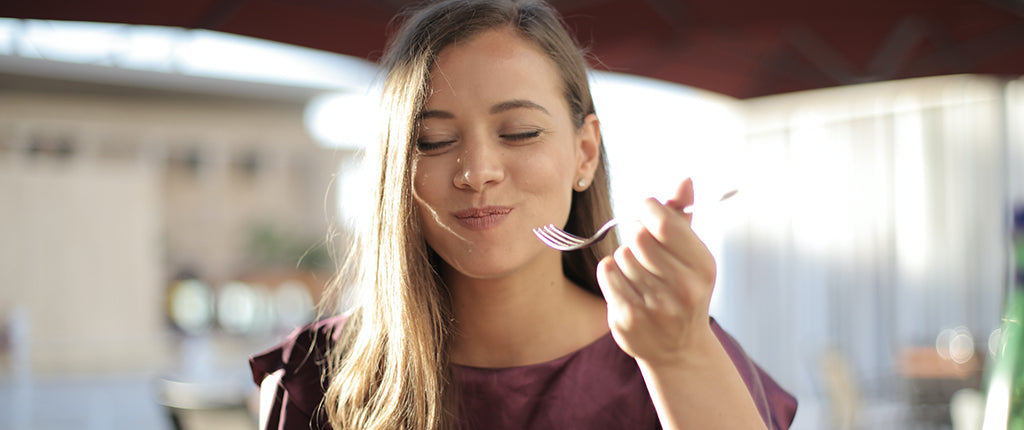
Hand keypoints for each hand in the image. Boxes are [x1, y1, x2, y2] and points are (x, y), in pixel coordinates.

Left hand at [596, 178, 717, 365]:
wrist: (678, 349)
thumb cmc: (683, 290)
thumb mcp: (692, 255)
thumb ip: (683, 216)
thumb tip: (684, 180)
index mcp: (702, 266)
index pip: (664, 223)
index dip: (648, 208)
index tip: (645, 210)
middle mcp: (683, 288)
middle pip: (638, 236)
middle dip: (635, 234)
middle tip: (641, 243)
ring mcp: (655, 306)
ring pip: (621, 254)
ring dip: (625, 257)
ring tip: (640, 273)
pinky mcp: (628, 318)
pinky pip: (607, 272)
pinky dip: (611, 272)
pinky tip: (626, 284)